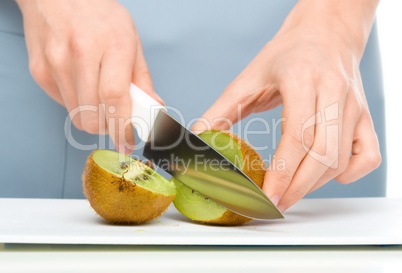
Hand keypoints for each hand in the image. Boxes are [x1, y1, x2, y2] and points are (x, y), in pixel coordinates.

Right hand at [16, 0, 162, 154]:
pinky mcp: (40, 71)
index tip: (127, 143)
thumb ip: (142, 78)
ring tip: (99, 97)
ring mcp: (55, 63)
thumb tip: (153, 108)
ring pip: (76, 115)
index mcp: (111, 45)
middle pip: (92, 115)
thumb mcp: (131, 41)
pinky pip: (62, 104)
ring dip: (93, 116)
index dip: (122, 127)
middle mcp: (79, 54)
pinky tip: (82, 85)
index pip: (115, 98)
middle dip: (108, 127)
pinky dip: (77, 104)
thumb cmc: (99, 15)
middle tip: (116, 120)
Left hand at [192, 0, 380, 211]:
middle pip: (322, 155)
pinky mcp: (366, 115)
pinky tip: (325, 174)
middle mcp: (334, 92)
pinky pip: (367, 156)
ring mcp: (355, 106)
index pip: (298, 136)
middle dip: (297, 188)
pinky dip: (347, 173)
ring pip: (342, 160)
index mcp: (303, 80)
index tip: (267, 197)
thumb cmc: (288, 55)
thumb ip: (221, 110)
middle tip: (275, 204)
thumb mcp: (249, 77)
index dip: (283, 173)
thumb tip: (198, 139)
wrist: (325, 33)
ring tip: (291, 191)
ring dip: (315, 184)